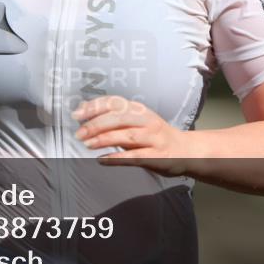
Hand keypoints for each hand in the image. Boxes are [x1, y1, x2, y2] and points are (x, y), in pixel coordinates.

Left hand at [72, 96, 194, 176]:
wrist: (186, 150)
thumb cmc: (154, 136)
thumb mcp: (137, 121)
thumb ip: (114, 118)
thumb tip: (82, 112)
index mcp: (140, 109)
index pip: (115, 102)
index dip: (95, 107)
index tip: (77, 115)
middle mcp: (147, 121)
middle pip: (119, 118)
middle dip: (96, 125)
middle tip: (79, 134)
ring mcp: (154, 138)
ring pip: (126, 136)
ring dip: (104, 139)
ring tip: (87, 144)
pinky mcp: (158, 156)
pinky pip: (135, 156)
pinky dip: (117, 158)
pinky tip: (102, 160)